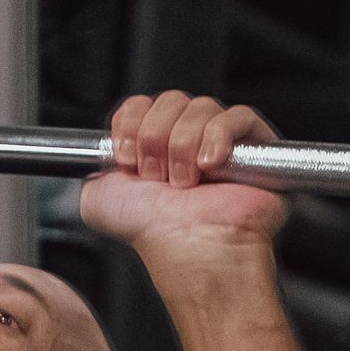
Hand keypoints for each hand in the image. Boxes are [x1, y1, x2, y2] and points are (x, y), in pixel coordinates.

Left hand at [79, 91, 289, 261]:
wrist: (190, 251)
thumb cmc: (156, 235)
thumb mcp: (99, 202)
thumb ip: (92, 171)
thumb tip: (100, 155)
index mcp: (154, 149)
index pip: (141, 105)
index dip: (131, 123)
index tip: (126, 156)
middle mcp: (187, 143)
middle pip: (170, 100)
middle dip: (155, 137)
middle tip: (157, 176)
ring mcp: (222, 143)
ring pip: (201, 106)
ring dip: (183, 145)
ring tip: (185, 182)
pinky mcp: (256, 146)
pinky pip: (238, 116)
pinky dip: (218, 136)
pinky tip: (210, 165)